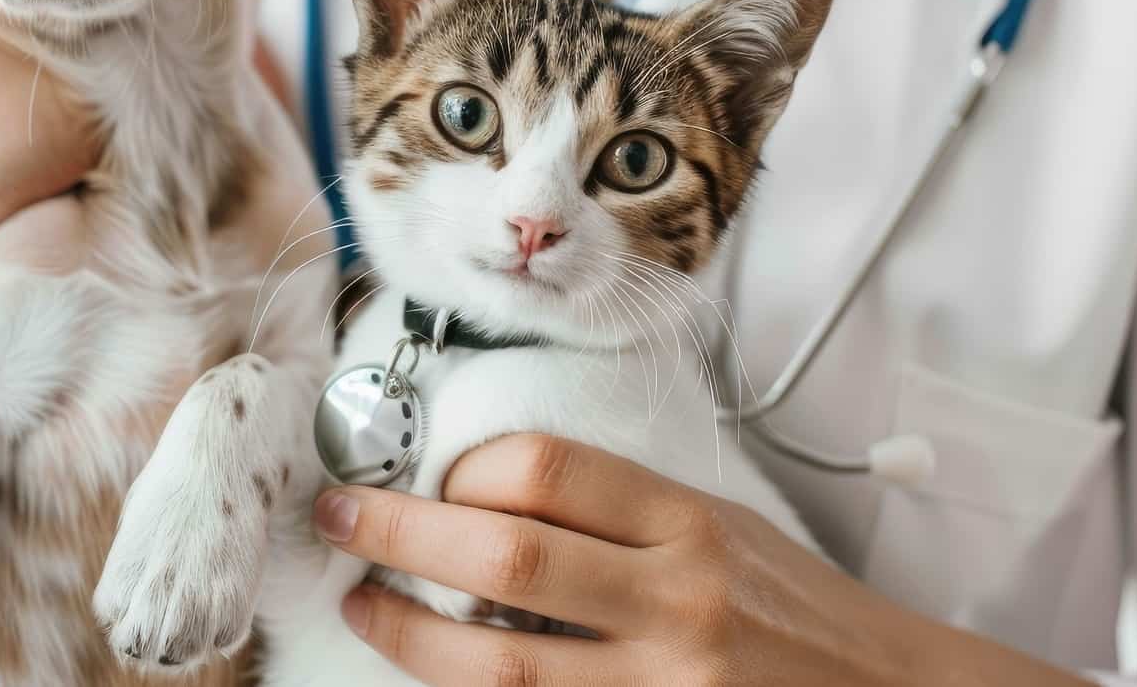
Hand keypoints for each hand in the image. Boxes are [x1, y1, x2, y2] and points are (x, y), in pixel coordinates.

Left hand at [314, 435, 1089, 685]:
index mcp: (689, 525)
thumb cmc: (797, 610)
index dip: (462, 473)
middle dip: (397, 536)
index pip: (544, 471)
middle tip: (339, 521)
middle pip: (502, 558)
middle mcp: (675, 603)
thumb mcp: (722, 527)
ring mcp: (662, 686)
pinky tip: (440, 679)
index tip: (430, 482)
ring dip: (409, 637)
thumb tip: (488, 490)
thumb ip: (619, 512)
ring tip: (364, 607)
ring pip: (500, 667)